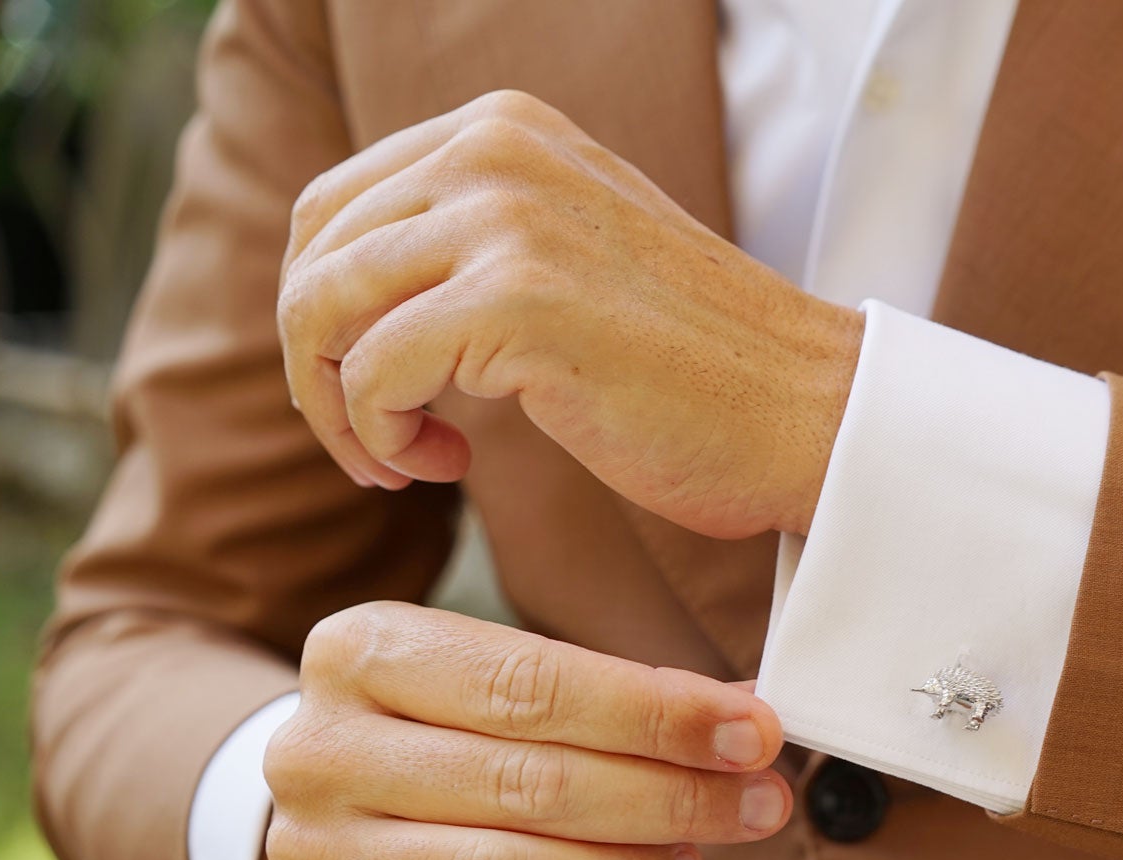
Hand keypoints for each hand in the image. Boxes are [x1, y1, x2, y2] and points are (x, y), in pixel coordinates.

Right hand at [262, 602, 792, 859]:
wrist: (326, 819)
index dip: (658, 715)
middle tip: (757, 806)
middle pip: (527, 783)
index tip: (753, 734)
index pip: (534, 682)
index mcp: (363, 650)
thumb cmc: (446, 739)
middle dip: (668, 798)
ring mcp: (308, 854)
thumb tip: (750, 716)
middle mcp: (318, 748)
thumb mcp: (510, 685)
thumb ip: (621, 697)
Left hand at [276, 89, 863, 537]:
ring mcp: (505, 218)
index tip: (377, 391)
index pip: (335, 206)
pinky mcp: (515, 301)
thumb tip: (344, 296)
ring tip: (406, 462)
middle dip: (319, 367)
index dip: (326, 314)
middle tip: (382, 444)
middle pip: (314, 256)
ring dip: (341, 411)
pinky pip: (372, 375)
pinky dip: (384, 439)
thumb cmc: (701, 367)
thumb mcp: (572, 256)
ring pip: (321, 310)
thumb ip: (475, 243)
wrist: (807, 413)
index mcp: (505, 129)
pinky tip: (448, 467)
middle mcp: (494, 150)